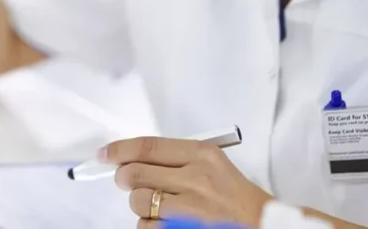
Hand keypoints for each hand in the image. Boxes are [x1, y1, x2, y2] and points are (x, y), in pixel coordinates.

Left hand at [102, 136, 271, 227]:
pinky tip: (165, 221)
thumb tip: (132, 158)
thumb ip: (176, 158)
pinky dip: (150, 225)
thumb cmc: (237, 197)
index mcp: (202, 155)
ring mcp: (189, 208)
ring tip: (160, 205)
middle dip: (124, 178)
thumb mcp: (213, 164)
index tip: (104, 154)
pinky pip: (147, 226)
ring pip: (138, 202)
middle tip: (128, 181)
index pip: (147, 147)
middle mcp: (195, 178)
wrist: (263, 224)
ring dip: (141, 204)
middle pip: (134, 173)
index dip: (119, 149)